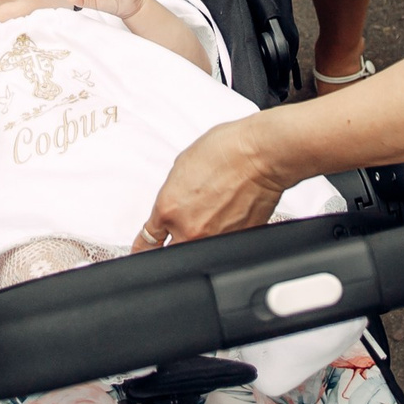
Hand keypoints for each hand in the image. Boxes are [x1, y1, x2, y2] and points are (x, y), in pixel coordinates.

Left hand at [138, 116, 285, 246]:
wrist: (260, 156)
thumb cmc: (226, 152)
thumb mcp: (182, 166)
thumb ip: (173, 193)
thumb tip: (174, 206)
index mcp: (168, 209)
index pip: (147, 241)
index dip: (143, 248)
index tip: (142, 251)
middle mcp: (189, 229)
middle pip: (171, 252)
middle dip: (172, 245)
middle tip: (181, 229)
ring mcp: (215, 239)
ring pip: (199, 251)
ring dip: (200, 238)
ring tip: (212, 214)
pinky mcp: (238, 240)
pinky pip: (225, 246)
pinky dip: (224, 235)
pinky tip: (230, 216)